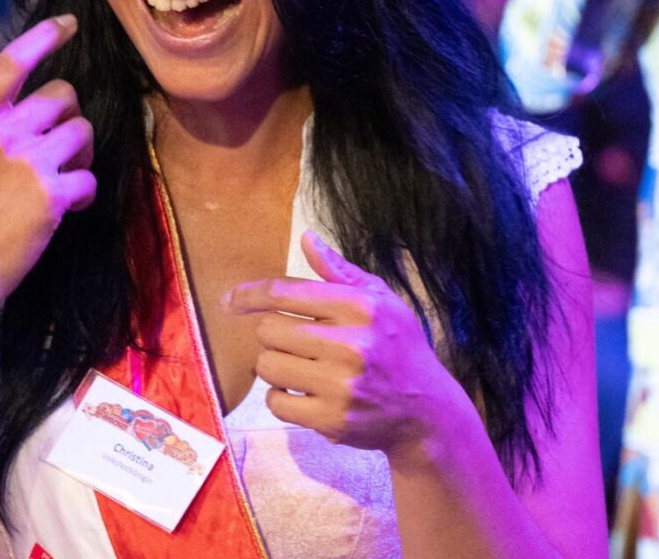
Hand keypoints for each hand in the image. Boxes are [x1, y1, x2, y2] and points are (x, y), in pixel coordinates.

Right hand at [0, 15, 92, 324]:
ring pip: (82, 132)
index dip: (43, 37)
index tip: (68, 23)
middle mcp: (1, 132)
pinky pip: (89, 177)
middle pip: (63, 95)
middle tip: (57, 148)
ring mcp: (27, 161)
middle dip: (68, 117)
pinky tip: (67, 207)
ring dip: (80, 154)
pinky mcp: (51, 194)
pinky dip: (85, 192)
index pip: (12, 63)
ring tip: (61, 178)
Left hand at [226, 231, 469, 460]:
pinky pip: (276, 403)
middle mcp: (350, 344)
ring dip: (274, 364)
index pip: (286, 293)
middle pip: (269, 329)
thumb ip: (340, 272)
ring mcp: (340, 385)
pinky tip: (302, 391)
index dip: (250, 294)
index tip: (232, 300)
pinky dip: (280, 397)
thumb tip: (307, 238)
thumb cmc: (399, 347)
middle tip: (291, 341)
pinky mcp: (331, 420)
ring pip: (267, 366)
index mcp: (360, 307)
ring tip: (298, 366)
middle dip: (272, 333)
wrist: (426, 411)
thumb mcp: (382, 300)